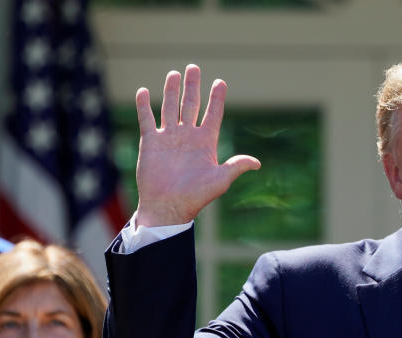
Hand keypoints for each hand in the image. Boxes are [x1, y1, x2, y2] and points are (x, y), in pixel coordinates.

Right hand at [133, 64, 260, 226]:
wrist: (168, 206)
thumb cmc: (196, 196)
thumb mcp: (220, 180)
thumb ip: (236, 166)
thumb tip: (257, 163)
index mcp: (205, 142)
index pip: (213, 114)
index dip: (216, 98)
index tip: (220, 82)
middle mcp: (187, 136)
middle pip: (191, 104)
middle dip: (193, 86)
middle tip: (193, 67)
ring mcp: (169, 137)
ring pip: (170, 107)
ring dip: (171, 90)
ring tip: (174, 74)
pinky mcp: (151, 142)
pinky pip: (146, 119)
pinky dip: (144, 105)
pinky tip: (144, 91)